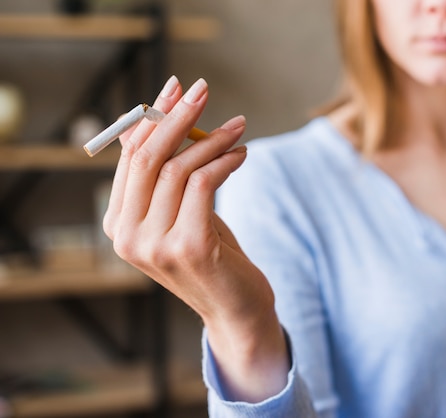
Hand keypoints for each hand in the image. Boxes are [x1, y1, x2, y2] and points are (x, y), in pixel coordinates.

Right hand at [103, 76, 288, 401]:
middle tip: (202, 88)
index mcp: (118, 225)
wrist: (236, 310)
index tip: (174, 88)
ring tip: (238, 126)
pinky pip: (203, 183)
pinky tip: (241, 153)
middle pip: (148, 157)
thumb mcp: (182, 213)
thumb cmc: (213, 257)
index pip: (129, 158)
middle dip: (177, 116)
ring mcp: (155, 245)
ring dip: (212, 138)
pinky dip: (224, 161)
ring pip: (178, 167)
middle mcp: (127, 237)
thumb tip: (150, 122)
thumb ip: (163, 176)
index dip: (151, 118)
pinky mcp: (189, 247)